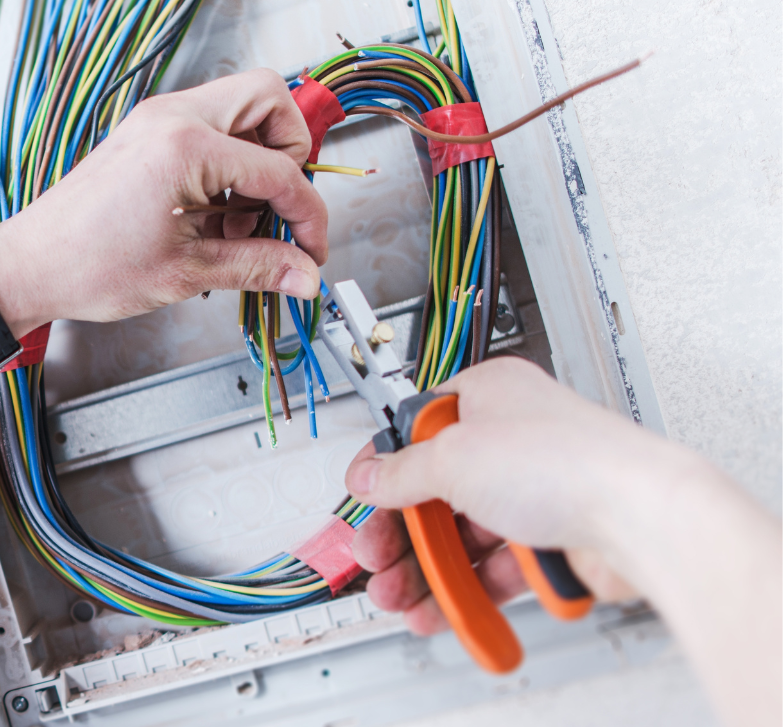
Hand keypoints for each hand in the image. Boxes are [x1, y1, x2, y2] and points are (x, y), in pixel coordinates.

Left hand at [0, 68, 328, 334]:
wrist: (31, 266)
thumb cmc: (87, 265)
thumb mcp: (187, 272)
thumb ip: (257, 266)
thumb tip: (303, 273)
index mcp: (185, 146)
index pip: (280, 170)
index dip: (307, 215)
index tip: (310, 250)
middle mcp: (172, 117)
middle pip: (270, 100)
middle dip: (290, 155)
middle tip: (279, 209)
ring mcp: (157, 120)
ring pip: (242, 110)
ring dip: (257, 163)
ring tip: (237, 226)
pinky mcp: (148, 133)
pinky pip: (211, 130)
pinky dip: (227, 166)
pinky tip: (213, 218)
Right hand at [345, 357, 692, 633]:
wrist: (641, 518)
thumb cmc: (570, 462)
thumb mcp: (454, 457)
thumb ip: (401, 471)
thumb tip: (369, 475)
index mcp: (489, 396)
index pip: (417, 429)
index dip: (385, 465)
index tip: (361, 496)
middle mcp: (513, 441)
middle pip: (436, 489)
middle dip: (400, 532)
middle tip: (375, 558)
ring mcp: (535, 492)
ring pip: (464, 535)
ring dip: (427, 569)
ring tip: (401, 597)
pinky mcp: (552, 541)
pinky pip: (495, 567)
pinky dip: (467, 589)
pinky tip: (444, 607)